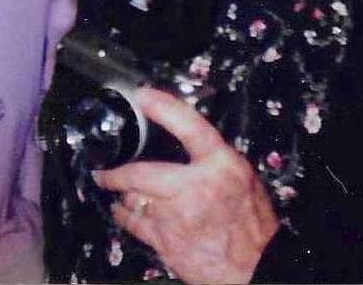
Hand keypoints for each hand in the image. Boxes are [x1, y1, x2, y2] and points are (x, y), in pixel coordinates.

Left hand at [92, 88, 277, 283]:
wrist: (257, 268)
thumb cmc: (253, 223)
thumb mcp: (244, 177)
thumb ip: (215, 158)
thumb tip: (185, 139)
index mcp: (222, 166)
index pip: (191, 127)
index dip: (165, 108)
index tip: (144, 95)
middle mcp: (197, 188)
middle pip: (142, 172)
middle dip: (117, 172)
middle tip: (105, 169)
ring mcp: (178, 217)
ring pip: (134, 199)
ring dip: (124, 194)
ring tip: (116, 189)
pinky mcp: (167, 242)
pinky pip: (134, 223)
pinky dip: (124, 215)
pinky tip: (122, 211)